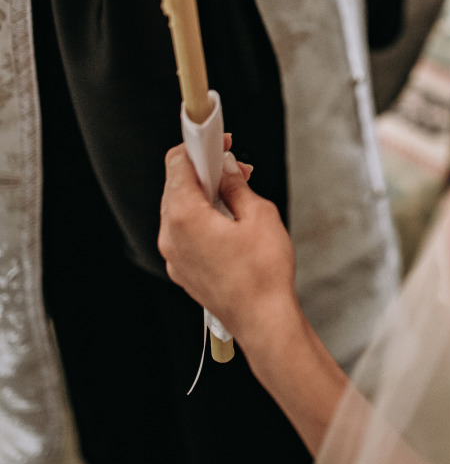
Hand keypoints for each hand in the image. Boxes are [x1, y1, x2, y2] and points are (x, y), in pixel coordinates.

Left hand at [158, 145, 300, 357]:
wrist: (264, 322)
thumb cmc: (263, 274)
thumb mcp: (258, 214)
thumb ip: (236, 185)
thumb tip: (226, 169)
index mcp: (184, 216)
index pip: (177, 163)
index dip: (199, 146)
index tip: (217, 141)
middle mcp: (171, 236)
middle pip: (176, 185)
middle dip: (204, 170)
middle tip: (233, 167)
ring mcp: (174, 256)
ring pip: (179, 209)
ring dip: (203, 194)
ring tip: (236, 194)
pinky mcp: (183, 270)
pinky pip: (184, 232)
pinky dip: (201, 218)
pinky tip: (228, 220)